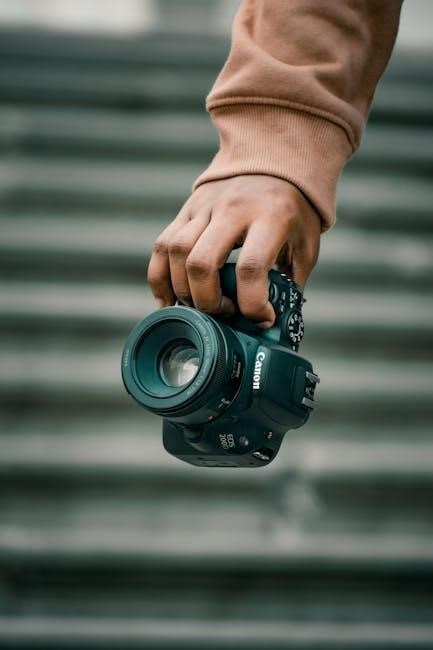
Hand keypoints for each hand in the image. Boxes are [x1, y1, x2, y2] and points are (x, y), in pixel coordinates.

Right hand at [147, 175, 320, 327]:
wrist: (275, 159)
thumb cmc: (293, 211)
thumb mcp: (305, 245)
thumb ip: (291, 283)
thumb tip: (273, 325)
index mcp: (270, 217)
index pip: (250, 268)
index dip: (252, 304)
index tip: (261, 318)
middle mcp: (233, 208)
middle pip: (201, 263)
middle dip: (207, 301)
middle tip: (224, 313)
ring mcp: (204, 206)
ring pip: (176, 253)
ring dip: (182, 290)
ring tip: (200, 307)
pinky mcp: (186, 209)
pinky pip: (161, 246)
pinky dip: (160, 278)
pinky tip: (169, 300)